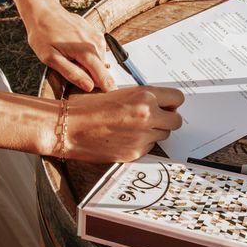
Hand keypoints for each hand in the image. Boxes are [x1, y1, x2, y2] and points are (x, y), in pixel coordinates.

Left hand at [23, 0, 115, 91]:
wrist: (43, 11)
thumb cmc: (43, 34)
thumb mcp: (50, 58)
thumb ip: (71, 73)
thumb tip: (88, 87)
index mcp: (86, 51)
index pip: (103, 76)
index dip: (109, 89)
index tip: (115, 99)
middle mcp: (95, 43)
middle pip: (102, 70)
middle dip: (95, 79)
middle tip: (80, 82)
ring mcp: (97, 36)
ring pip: (100, 61)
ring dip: (91, 67)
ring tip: (72, 62)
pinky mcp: (95, 33)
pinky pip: (97, 52)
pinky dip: (90, 57)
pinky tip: (76, 54)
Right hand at [55, 86, 183, 162]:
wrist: (68, 127)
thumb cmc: (88, 108)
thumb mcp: (119, 93)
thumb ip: (143, 98)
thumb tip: (161, 104)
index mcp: (144, 96)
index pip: (178, 98)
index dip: (172, 103)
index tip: (167, 106)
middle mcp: (147, 116)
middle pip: (176, 121)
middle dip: (167, 120)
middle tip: (155, 118)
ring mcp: (142, 136)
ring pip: (163, 136)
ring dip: (154, 132)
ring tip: (133, 127)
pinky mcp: (134, 153)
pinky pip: (148, 148)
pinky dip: (141, 144)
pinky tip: (124, 138)